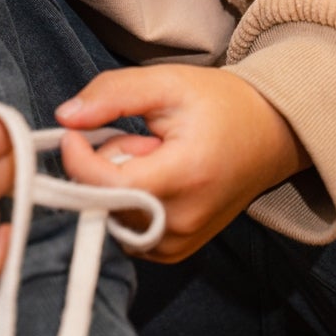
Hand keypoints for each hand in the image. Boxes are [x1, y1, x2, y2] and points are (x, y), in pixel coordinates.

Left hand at [55, 66, 308, 262]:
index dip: (78, 158)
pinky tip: (157, 182)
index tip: (75, 131)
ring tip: (156, 160)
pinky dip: (126, 205)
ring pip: (108, 218)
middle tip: (144, 140)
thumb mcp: (167, 83)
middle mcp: (181, 221)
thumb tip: (65, 117)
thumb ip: (113, 94)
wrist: (269, 136)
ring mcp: (177, 243)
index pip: (105, 185)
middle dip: (106, 167)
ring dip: (117, 187)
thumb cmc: (220, 105)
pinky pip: (122, 230)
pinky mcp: (172, 252)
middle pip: (102, 201)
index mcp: (184, 176)